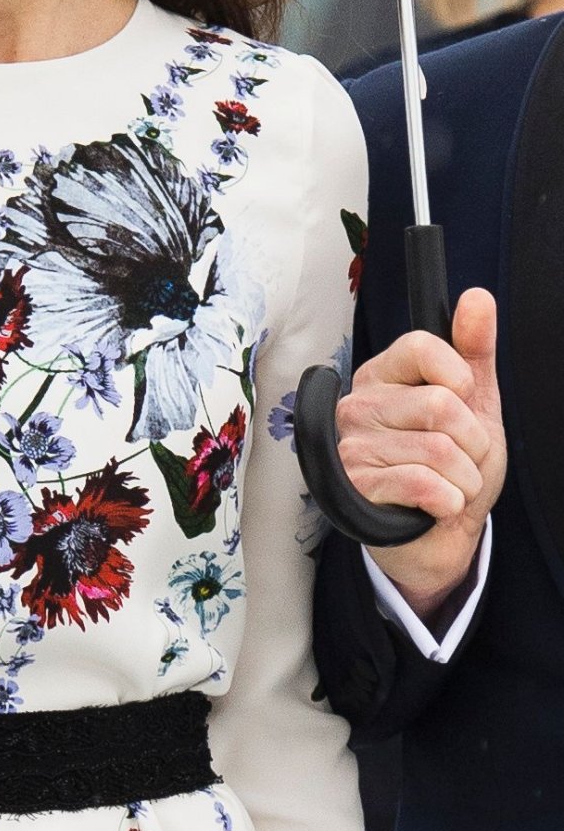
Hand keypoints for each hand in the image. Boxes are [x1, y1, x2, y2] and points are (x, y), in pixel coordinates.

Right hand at [335, 288, 505, 621]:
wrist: (437, 534)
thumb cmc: (452, 463)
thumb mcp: (475, 403)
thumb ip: (474, 349)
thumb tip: (477, 296)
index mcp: (383, 375)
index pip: (422, 346)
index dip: (460, 378)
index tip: (463, 401)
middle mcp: (359, 404)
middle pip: (441, 404)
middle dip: (473, 443)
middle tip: (460, 459)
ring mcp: (353, 445)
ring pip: (441, 450)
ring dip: (466, 479)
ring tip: (450, 485)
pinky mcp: (355, 487)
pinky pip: (425, 484)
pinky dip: (449, 502)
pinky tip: (437, 506)